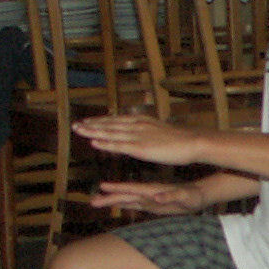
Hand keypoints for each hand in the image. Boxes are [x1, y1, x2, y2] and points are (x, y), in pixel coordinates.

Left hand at [78, 113, 202, 167]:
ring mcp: (137, 136)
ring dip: (93, 131)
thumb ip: (147, 132)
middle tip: (76, 125)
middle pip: (109, 124)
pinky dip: (105, 143)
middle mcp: (136, 125)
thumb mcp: (159, 132)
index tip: (88, 121)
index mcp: (141, 121)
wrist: (192, 142)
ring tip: (79, 130)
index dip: (101, 121)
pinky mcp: (140, 148)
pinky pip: (118, 145)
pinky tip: (94, 142)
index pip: (116, 120)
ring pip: (110, 133)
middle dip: (92, 124)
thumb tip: (141, 133)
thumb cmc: (179, 140)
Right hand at [87, 178, 206, 215]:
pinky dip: (125, 204)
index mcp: (153, 191)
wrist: (198, 194)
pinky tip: (117, 204)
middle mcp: (148, 194)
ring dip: (113, 201)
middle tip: (92, 201)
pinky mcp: (152, 205)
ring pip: (127, 200)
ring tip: (97, 202)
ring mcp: (149, 199)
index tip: (102, 187)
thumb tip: (158, 197)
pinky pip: (135, 204)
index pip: (132, 190)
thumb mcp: (183, 197)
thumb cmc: (192, 196)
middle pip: (125, 196)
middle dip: (109, 198)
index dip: (117, 189)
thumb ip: (170, 196)